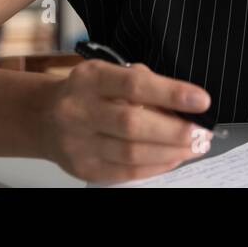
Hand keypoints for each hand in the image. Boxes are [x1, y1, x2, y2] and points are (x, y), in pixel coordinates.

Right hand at [41, 60, 212, 182]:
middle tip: (202, 132)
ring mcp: (78, 142)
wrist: (45, 117)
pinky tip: (172, 158)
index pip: (134, 85)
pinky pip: (125, 172)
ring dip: (170, 152)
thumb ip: (145, 84)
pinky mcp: (83, 168)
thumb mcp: (111, 74)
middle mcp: (80, 110)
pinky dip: (155, 167)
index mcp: (91, 79)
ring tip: (194, 147)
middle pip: (133, 124)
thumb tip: (185, 107)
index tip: (201, 100)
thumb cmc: (89, 92)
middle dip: (174, 131)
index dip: (171, 93)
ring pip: (131, 153)